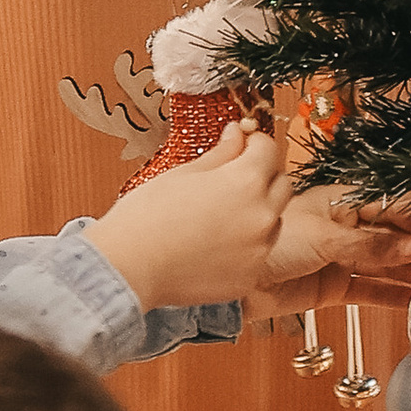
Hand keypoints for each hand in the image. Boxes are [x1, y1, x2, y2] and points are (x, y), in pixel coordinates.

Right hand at [90, 121, 284, 309]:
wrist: (128, 267)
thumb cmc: (146, 216)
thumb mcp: (184, 173)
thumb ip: (221, 153)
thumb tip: (236, 134)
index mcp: (245, 181)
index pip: (270, 149)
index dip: (255, 143)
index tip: (243, 145)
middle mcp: (261, 214)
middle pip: (282, 183)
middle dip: (264, 175)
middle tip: (235, 177)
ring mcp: (258, 249)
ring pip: (275, 220)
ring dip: (259, 212)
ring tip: (222, 215)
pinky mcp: (250, 277)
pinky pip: (259, 253)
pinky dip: (246, 245)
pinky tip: (216, 244)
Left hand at [264, 187, 410, 313]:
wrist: (235, 281)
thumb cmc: (272, 242)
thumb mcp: (325, 239)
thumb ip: (371, 245)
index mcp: (342, 202)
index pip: (390, 207)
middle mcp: (345, 228)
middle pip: (392, 236)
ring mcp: (340, 258)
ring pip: (384, 265)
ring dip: (409, 274)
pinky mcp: (333, 287)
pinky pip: (369, 290)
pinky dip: (391, 297)